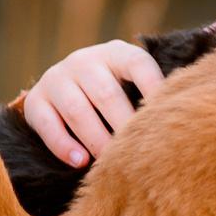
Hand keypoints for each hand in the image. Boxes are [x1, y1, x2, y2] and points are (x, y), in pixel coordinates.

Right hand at [20, 40, 164, 167]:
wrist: (62, 92)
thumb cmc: (113, 95)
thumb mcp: (130, 84)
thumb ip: (150, 95)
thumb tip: (180, 121)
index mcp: (115, 53)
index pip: (138, 63)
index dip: (154, 87)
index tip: (165, 115)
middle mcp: (84, 61)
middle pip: (106, 93)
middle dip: (123, 126)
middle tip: (138, 153)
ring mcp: (56, 78)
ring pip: (77, 110)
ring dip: (96, 139)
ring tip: (110, 162)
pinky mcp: (35, 101)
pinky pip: (48, 125)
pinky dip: (64, 145)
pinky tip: (80, 162)